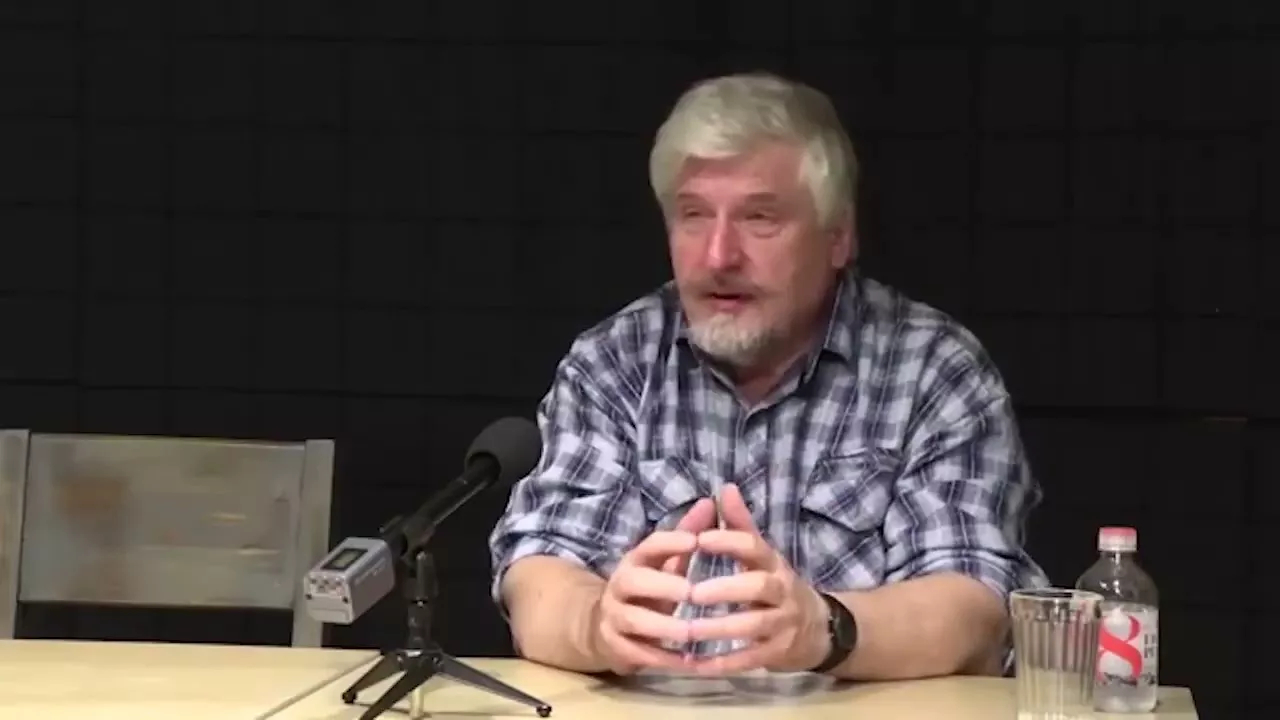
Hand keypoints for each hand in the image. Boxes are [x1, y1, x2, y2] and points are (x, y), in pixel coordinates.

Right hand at [591, 497, 717, 674]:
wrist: (606, 625)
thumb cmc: (650, 589)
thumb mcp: (667, 563)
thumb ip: (688, 534)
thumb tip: (709, 501)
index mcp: (636, 560)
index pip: (649, 545)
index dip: (670, 541)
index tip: (695, 541)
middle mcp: (620, 584)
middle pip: (634, 580)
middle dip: (663, 585)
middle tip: (693, 592)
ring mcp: (615, 616)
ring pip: (634, 620)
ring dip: (664, 626)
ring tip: (692, 632)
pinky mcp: (616, 645)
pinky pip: (638, 653)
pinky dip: (663, 659)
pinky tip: (689, 662)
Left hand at [685, 484, 829, 674]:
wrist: (820, 629)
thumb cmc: (777, 586)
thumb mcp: (763, 555)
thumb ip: (741, 525)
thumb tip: (725, 487)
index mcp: (773, 563)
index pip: (754, 546)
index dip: (729, 541)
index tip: (699, 539)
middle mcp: (782, 590)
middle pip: (759, 586)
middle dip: (727, 588)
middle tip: (694, 593)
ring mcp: (783, 623)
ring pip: (754, 625)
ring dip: (720, 629)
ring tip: (688, 630)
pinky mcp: (779, 653)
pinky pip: (751, 658)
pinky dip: (724, 663)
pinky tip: (696, 665)